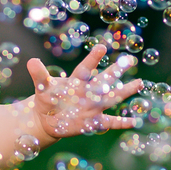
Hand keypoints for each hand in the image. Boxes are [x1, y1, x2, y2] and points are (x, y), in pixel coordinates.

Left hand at [26, 43, 143, 137]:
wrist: (47, 118)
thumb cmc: (47, 99)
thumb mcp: (42, 87)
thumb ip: (39, 75)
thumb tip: (31, 61)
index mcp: (77, 82)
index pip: (86, 69)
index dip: (93, 59)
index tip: (102, 47)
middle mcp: (88, 92)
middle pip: (104, 80)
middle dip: (116, 71)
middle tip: (130, 59)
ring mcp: (93, 107)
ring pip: (112, 97)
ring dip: (125, 91)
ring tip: (140, 83)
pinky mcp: (94, 121)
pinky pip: (110, 122)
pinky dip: (122, 122)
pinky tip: (135, 121)